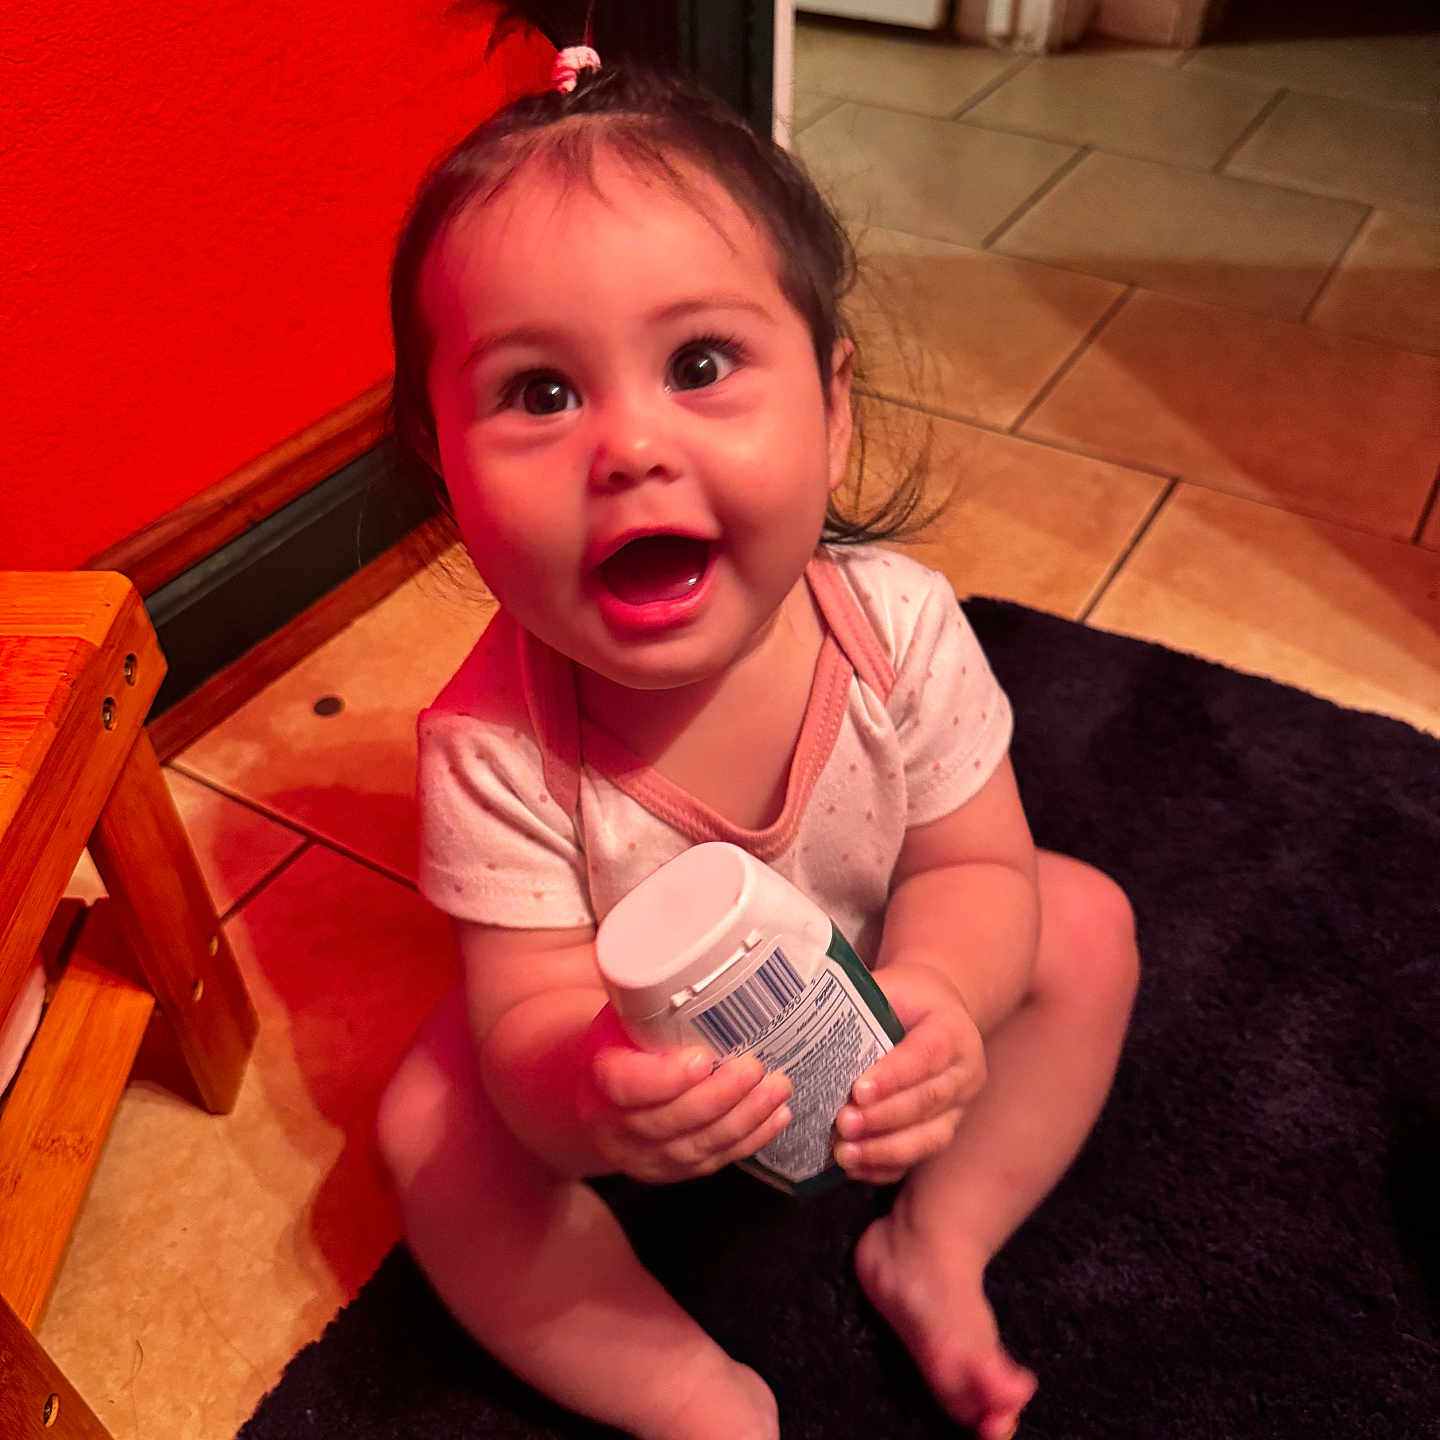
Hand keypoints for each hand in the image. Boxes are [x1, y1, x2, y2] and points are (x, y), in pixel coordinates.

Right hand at [577, 1005, 792, 1183]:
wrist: (608, 1094)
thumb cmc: (627, 1042)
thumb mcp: (624, 1015)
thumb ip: (651, 998)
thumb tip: (693, 946)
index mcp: (601, 1079)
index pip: (626, 1086)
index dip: (665, 1079)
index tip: (702, 1059)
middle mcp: (617, 1126)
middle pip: (669, 1122)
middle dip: (719, 1097)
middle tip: (755, 1067)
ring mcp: (646, 1156)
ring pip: (698, 1147)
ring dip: (744, 1118)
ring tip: (778, 1088)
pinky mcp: (675, 1170)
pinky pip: (715, 1161)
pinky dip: (751, 1140)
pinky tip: (777, 1117)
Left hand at [832, 963, 985, 1185]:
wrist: (939, 1012)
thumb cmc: (908, 999)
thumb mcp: (892, 988)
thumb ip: (861, 1003)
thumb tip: (805, 1014)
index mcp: (954, 1031)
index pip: (927, 1055)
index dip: (894, 1076)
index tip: (858, 1091)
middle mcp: (964, 1073)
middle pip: (928, 1101)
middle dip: (883, 1118)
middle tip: (844, 1124)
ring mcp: (958, 1108)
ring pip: (929, 1138)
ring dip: (885, 1150)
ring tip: (846, 1153)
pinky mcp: (943, 1131)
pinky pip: (919, 1158)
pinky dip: (886, 1167)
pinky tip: (855, 1168)